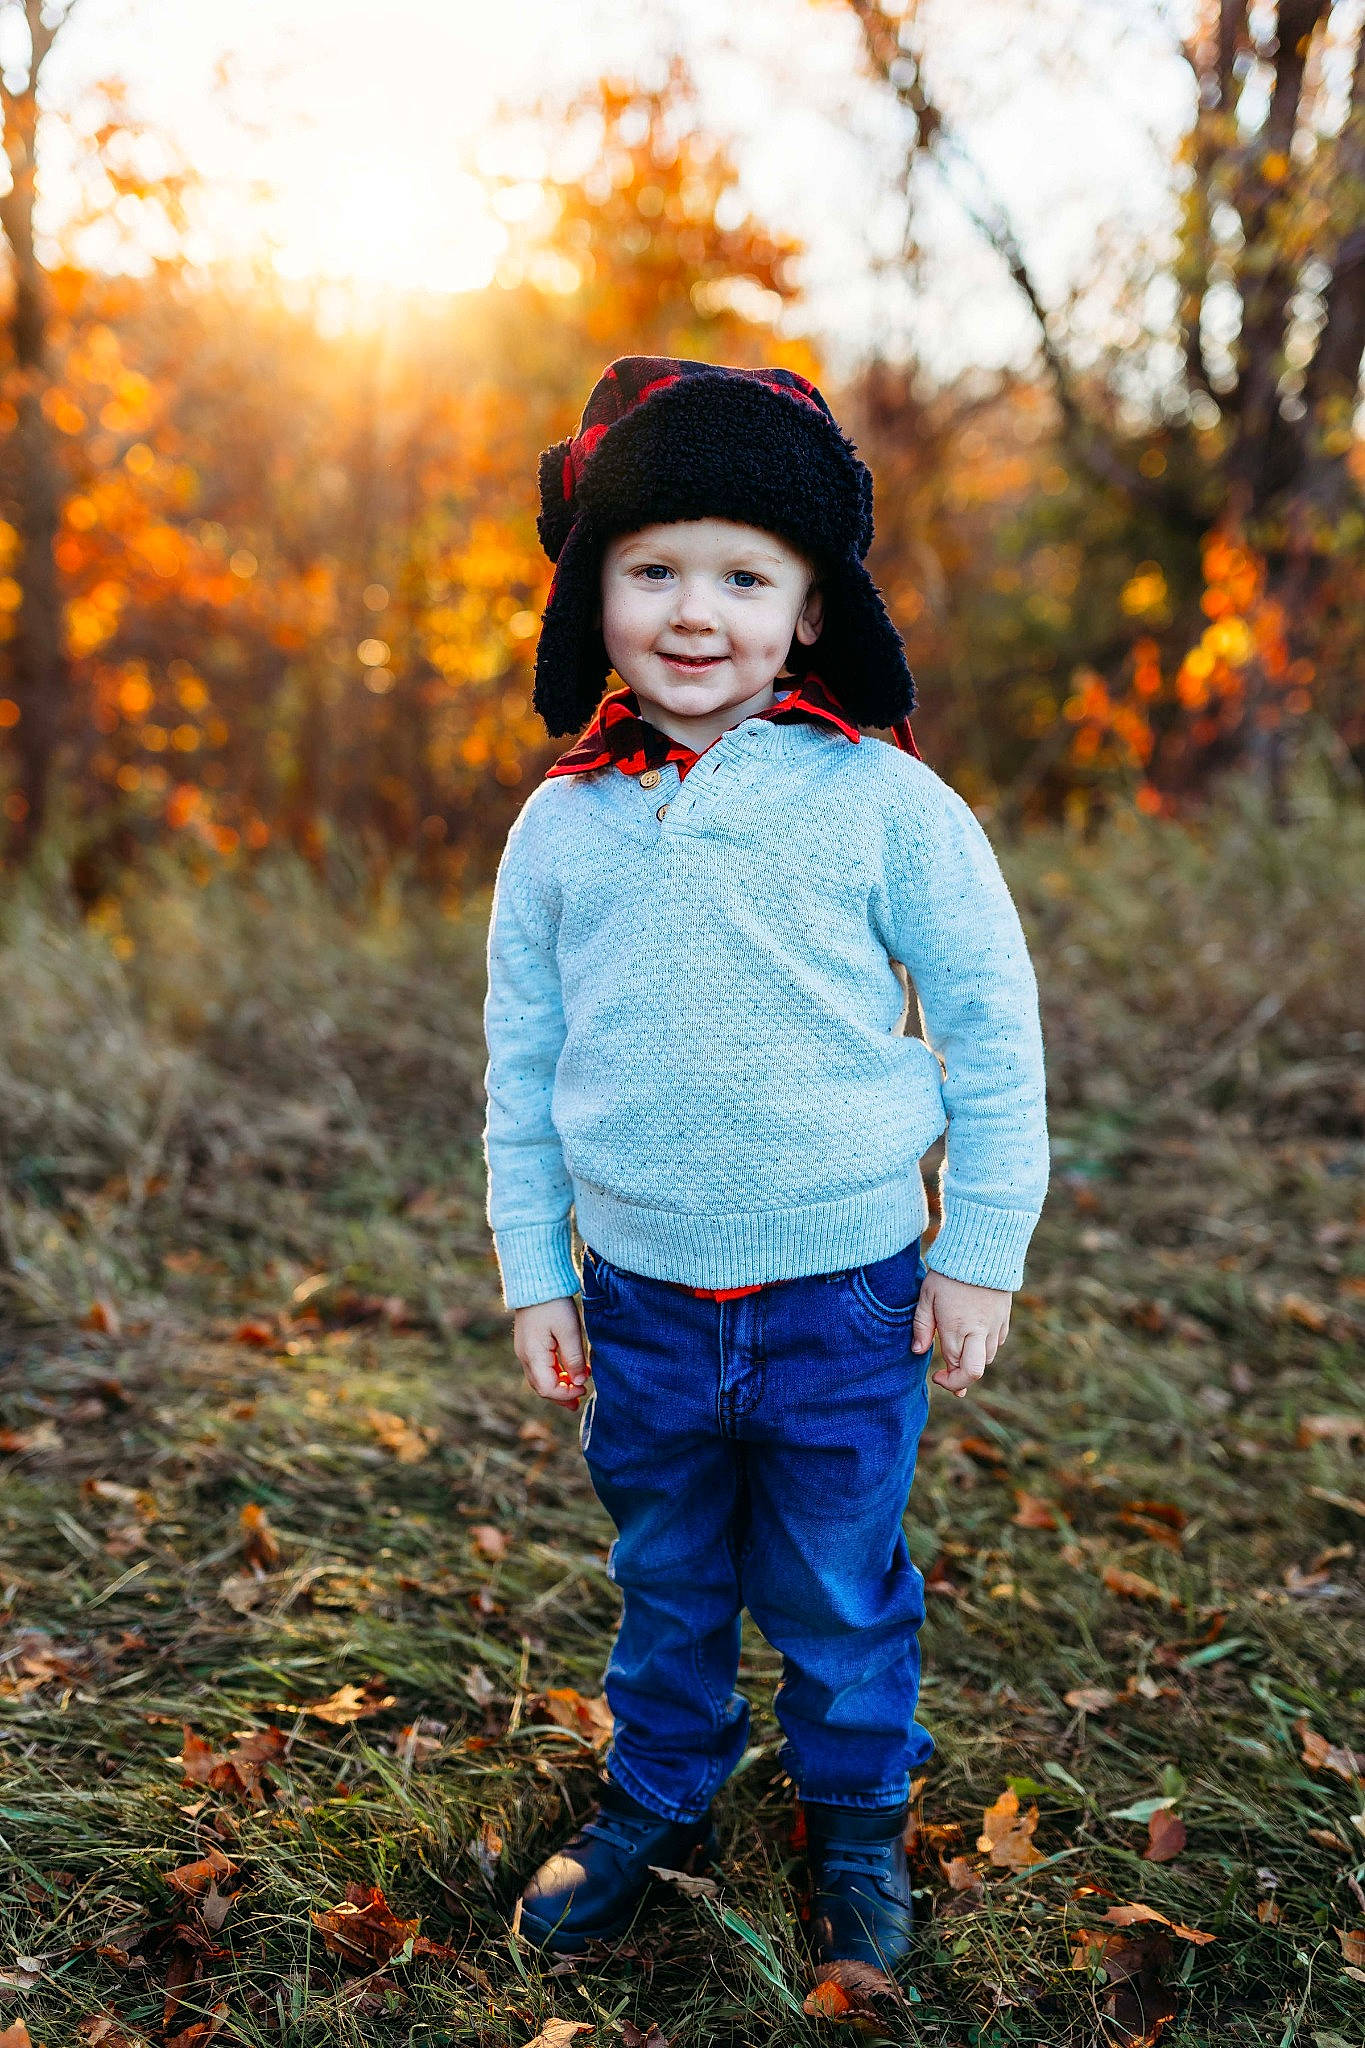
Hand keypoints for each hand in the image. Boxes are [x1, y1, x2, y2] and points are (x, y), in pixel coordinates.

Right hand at [513, 1296, 590, 1410]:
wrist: (536, 1280)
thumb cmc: (554, 1304)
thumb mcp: (569, 1331)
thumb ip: (574, 1359)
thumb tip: (579, 1382)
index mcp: (533, 1355)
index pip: (548, 1388)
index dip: (565, 1394)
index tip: (584, 1389)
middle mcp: (525, 1356)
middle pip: (541, 1387)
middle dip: (561, 1395)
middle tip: (579, 1401)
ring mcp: (525, 1350)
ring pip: (540, 1377)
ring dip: (558, 1386)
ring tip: (577, 1390)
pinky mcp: (529, 1343)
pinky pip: (540, 1366)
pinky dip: (555, 1373)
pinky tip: (569, 1372)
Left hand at [912, 1270, 1011, 1398]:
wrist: (981, 1250)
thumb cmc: (948, 1272)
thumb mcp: (927, 1296)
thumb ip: (922, 1326)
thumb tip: (918, 1351)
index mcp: (956, 1330)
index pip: (955, 1368)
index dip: (946, 1379)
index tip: (936, 1376)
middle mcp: (978, 1332)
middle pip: (975, 1372)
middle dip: (962, 1382)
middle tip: (950, 1379)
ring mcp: (994, 1325)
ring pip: (988, 1359)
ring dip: (973, 1362)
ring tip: (959, 1355)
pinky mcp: (1004, 1317)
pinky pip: (997, 1342)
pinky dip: (986, 1348)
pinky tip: (974, 1338)